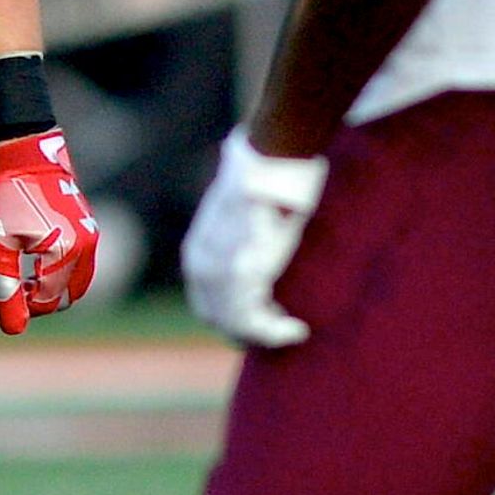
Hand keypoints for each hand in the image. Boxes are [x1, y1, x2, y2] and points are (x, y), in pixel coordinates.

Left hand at [0, 129, 99, 334]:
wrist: (25, 153)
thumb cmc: (6, 198)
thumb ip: (7, 290)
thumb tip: (14, 329)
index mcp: (65, 252)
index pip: (49, 302)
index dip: (22, 309)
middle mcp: (86, 246)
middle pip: (67, 297)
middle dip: (38, 302)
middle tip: (8, 292)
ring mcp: (91, 235)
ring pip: (75, 282)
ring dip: (49, 288)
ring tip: (18, 278)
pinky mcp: (89, 227)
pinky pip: (79, 263)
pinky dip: (57, 271)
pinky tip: (30, 260)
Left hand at [182, 128, 326, 348]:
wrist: (272, 158)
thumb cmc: (267, 183)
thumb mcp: (242, 217)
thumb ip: (240, 243)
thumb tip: (257, 249)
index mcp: (198, 254)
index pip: (208, 305)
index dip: (235, 320)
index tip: (266, 319)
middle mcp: (201, 266)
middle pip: (219, 319)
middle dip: (249, 332)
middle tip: (282, 330)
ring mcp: (219, 271)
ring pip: (237, 325)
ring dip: (267, 335)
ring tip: (293, 330)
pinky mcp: (242, 273)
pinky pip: (253, 320)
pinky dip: (275, 332)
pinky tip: (297, 329)